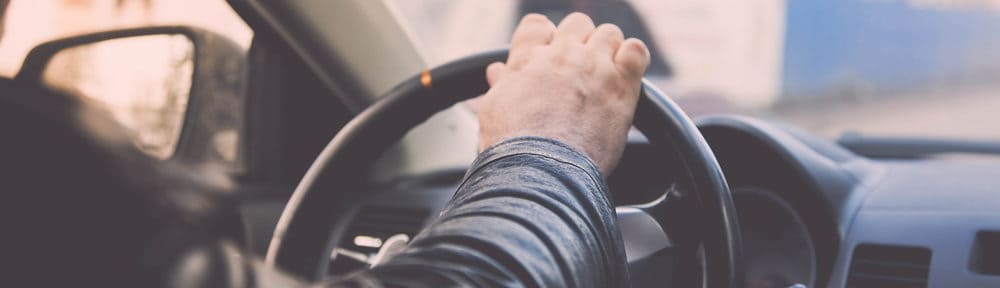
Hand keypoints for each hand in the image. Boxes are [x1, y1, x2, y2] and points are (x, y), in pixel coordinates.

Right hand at [477, 13, 650, 175]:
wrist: (541, 168)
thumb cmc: (513, 147)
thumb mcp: (494, 110)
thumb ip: (503, 85)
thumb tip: (498, 72)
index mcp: (528, 58)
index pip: (537, 25)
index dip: (544, 39)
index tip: (547, 58)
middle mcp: (562, 55)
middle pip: (577, 25)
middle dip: (578, 42)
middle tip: (577, 72)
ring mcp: (594, 66)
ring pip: (609, 33)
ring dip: (607, 50)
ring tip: (603, 77)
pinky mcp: (621, 85)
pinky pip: (636, 52)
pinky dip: (633, 59)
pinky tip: (625, 78)